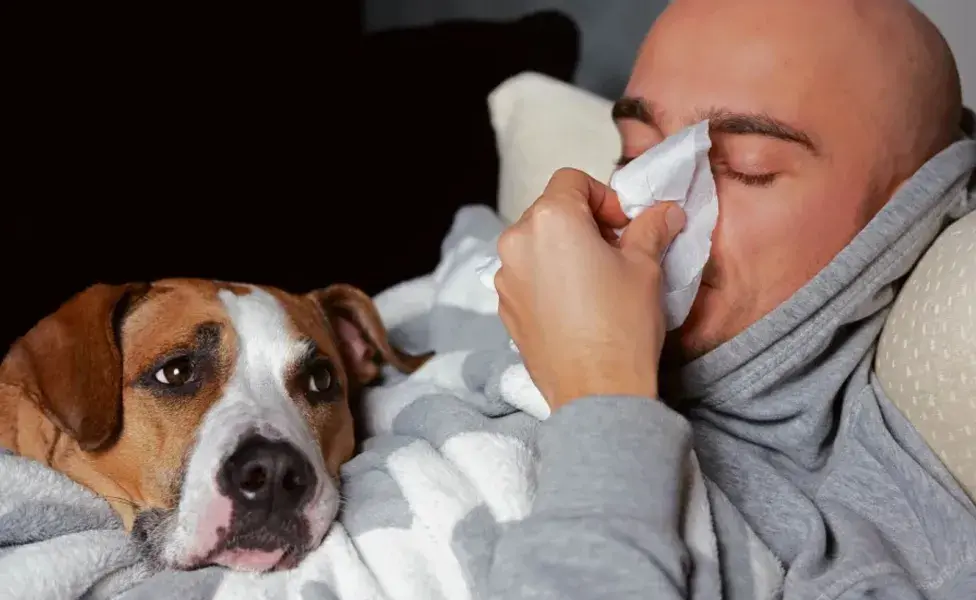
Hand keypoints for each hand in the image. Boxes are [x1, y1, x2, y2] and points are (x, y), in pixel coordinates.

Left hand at [494, 168, 684, 410]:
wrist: (596, 391)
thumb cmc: (622, 325)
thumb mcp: (645, 267)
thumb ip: (651, 228)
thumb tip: (665, 211)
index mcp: (550, 219)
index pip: (572, 180)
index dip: (603, 196)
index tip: (623, 225)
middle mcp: (517, 241)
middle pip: (550, 210)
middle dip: (584, 222)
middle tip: (617, 250)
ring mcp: (505, 276)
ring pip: (536, 243)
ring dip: (564, 249)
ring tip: (597, 280)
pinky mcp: (504, 306)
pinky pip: (526, 275)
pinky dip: (548, 277)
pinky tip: (577, 305)